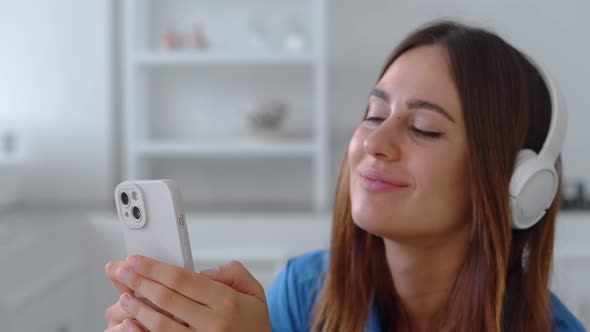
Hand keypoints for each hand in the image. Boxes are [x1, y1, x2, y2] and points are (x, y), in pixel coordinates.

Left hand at [110, 255, 270, 331]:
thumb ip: (233, 273)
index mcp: (227, 303)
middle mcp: (213, 324)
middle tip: (122, 271)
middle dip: (139, 282)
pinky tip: (129, 324)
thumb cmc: (254, 325)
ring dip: (137, 308)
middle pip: (167, 299)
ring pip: (160, 324)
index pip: (183, 279)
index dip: (155, 268)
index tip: (137, 260)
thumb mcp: (255, 293)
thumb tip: (204, 271)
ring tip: (124, 295)